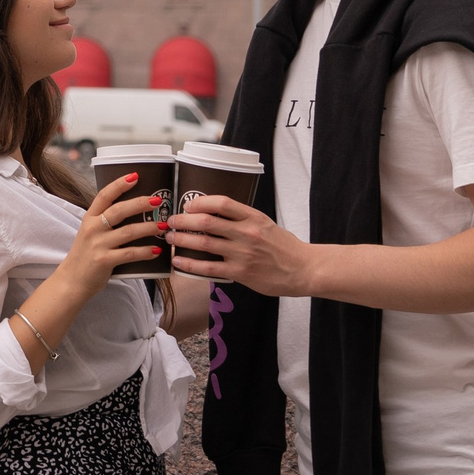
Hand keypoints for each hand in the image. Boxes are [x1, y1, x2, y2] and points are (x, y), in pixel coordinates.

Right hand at [51, 173, 167, 296]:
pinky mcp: (104, 261)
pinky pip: (130, 253)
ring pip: (128, 231)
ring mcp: (98, 244)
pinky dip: (145, 251)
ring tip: (163, 226)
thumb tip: (134, 209)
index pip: (104, 195)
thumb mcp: (90, 232)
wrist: (71, 281)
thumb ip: (106, 221)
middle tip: (158, 201)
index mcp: (90, 217)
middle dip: (140, 203)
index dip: (119, 184)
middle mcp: (93, 228)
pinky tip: (157, 250)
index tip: (135, 175)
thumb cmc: (86, 254)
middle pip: (119, 210)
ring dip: (148, 228)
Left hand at [167, 194, 311, 295]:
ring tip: (171, 238)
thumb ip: (243, 218)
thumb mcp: (265, 223)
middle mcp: (247, 233)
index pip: (222, 203)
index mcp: (253, 217)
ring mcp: (242, 254)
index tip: (188, 204)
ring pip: (203, 243)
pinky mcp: (240, 273)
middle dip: (184, 220)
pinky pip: (208, 268)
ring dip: (182, 240)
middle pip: (207, 222)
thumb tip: (213, 214)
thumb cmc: (284, 246)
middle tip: (171, 221)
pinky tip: (179, 262)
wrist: (303, 269)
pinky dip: (190, 264)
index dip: (200, 201)